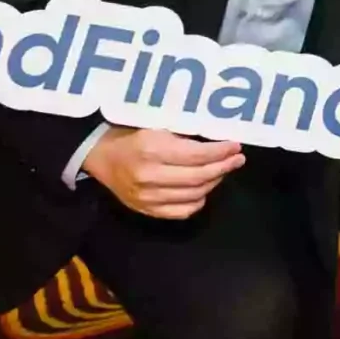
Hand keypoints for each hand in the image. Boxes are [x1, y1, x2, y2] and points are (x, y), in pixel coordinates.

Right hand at [82, 126, 244, 218]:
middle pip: (199, 177)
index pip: (197, 155)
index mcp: (152, 150)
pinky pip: (182, 211)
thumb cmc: (132, 136)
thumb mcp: (156, 126)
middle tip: (237, 159)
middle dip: (224, 167)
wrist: (102, 157)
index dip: (221, 152)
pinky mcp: (146, 210)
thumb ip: (184, 134)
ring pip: (194, 195)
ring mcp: (147, 196)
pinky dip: (198, 201)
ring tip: (222, 170)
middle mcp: (150, 176)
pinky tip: (204, 189)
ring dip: (214, 182)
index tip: (236, 146)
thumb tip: (219, 138)